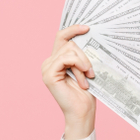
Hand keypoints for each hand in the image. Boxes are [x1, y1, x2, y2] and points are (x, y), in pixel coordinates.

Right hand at [41, 25, 95, 139]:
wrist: (83, 112)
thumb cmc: (86, 93)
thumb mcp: (86, 69)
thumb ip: (82, 54)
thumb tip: (88, 35)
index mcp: (57, 60)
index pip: (62, 37)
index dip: (73, 29)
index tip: (87, 27)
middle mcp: (49, 62)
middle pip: (68, 43)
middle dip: (84, 55)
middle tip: (91, 71)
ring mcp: (47, 68)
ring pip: (69, 50)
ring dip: (83, 63)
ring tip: (88, 77)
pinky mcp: (49, 74)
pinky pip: (66, 58)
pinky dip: (79, 65)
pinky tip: (84, 77)